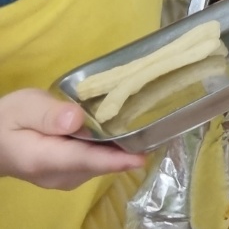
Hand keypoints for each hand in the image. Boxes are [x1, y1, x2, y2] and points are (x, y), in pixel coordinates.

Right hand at [0, 89, 144, 189]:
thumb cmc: (7, 120)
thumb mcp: (23, 108)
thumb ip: (48, 114)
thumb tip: (75, 119)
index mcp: (44, 159)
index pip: (86, 160)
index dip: (115, 158)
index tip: (143, 155)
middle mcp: (58, 175)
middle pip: (100, 163)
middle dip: (127, 149)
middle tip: (157, 126)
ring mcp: (65, 177)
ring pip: (101, 164)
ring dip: (122, 150)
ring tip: (147, 126)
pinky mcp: (70, 173)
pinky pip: (96, 163)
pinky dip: (111, 150)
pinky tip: (124, 132)